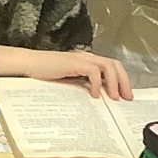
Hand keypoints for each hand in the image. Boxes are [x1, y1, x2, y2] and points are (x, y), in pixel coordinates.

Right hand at [0, 45, 133, 99]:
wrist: (30, 65)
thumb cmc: (46, 74)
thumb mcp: (69, 82)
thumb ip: (83, 85)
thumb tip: (97, 98)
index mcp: (89, 61)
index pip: (112, 67)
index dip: (122, 81)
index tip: (126, 97)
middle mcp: (88, 58)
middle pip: (115, 65)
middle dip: (124, 82)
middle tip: (127, 99)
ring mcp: (82, 59)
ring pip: (108, 66)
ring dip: (114, 83)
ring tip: (114, 98)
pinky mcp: (75, 62)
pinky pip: (93, 71)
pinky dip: (97, 83)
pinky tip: (95, 95)